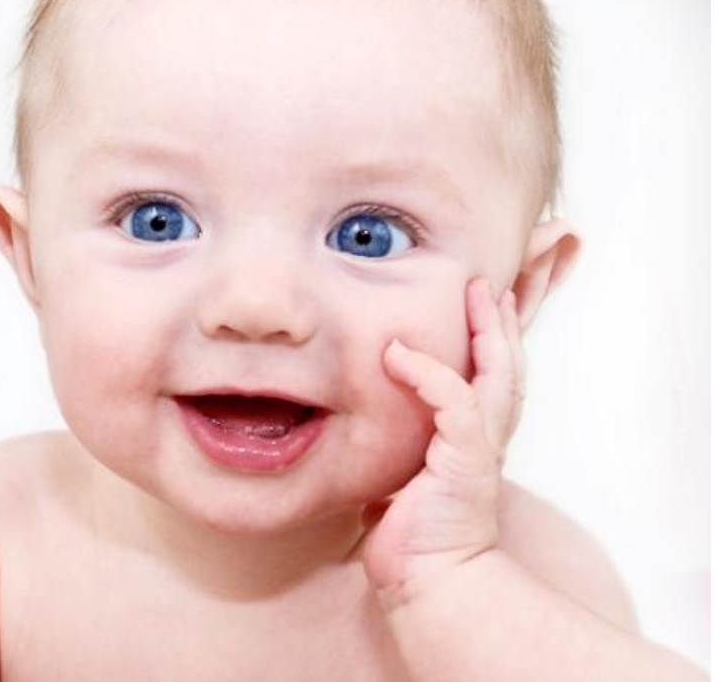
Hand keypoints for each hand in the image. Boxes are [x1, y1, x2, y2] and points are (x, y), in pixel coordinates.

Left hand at [361, 277, 524, 606]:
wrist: (430, 583)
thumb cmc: (412, 540)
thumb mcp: (398, 482)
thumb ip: (394, 453)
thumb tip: (360, 436)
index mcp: (471, 443)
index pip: (487, 380)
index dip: (488, 341)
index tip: (481, 303)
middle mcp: (485, 440)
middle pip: (506, 367)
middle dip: (500, 322)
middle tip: (488, 283)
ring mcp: (480, 448)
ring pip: (496, 375)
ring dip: (486, 331)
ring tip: (477, 294)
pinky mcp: (467, 459)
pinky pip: (453, 401)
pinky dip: (427, 373)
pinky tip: (398, 354)